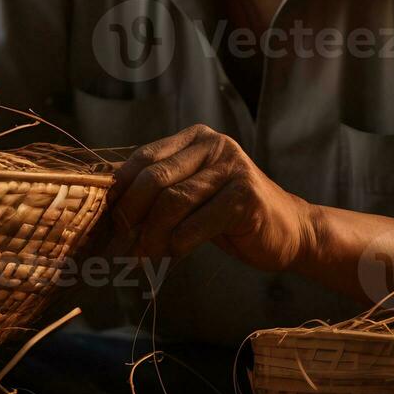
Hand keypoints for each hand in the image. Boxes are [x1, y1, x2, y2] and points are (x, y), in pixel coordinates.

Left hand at [108, 125, 318, 272]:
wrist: (289, 231)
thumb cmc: (229, 216)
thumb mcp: (190, 196)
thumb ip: (157, 192)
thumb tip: (106, 207)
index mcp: (194, 139)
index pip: (142, 159)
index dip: (119, 191)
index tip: (104, 221)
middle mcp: (213, 145)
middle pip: (153, 179)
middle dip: (131, 215)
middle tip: (120, 244)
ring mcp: (232, 168)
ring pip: (172, 202)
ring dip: (152, 235)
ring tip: (145, 254)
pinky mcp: (246, 195)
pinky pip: (197, 223)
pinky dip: (179, 243)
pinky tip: (176, 253)